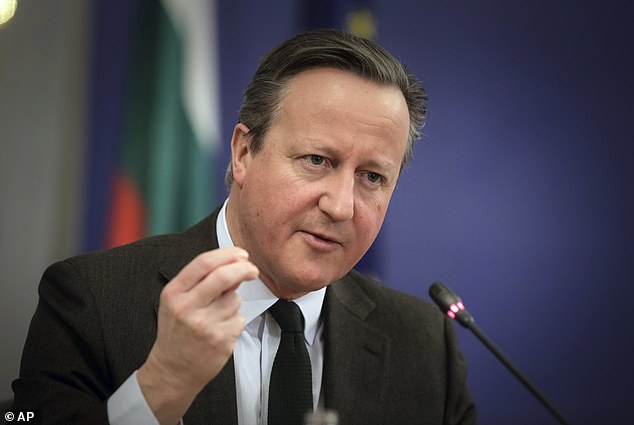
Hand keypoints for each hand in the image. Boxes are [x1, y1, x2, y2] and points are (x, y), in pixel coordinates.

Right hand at [137, 247, 257, 424]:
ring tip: (216, 316)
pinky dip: (234, 322)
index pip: (204, 263)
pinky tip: (219, 331)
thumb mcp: (177, 301)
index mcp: (174, 293)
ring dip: (233, 303)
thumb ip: (201, 281)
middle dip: (244, 269)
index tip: (241, 254)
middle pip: (224, 276)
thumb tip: (234, 265)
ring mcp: (204, 325)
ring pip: (235, 299)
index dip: (227, 254)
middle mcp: (187, 308)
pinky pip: (239, 319)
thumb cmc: (177, 331)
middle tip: (252, 270)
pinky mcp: (220, 340)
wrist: (172, 370)